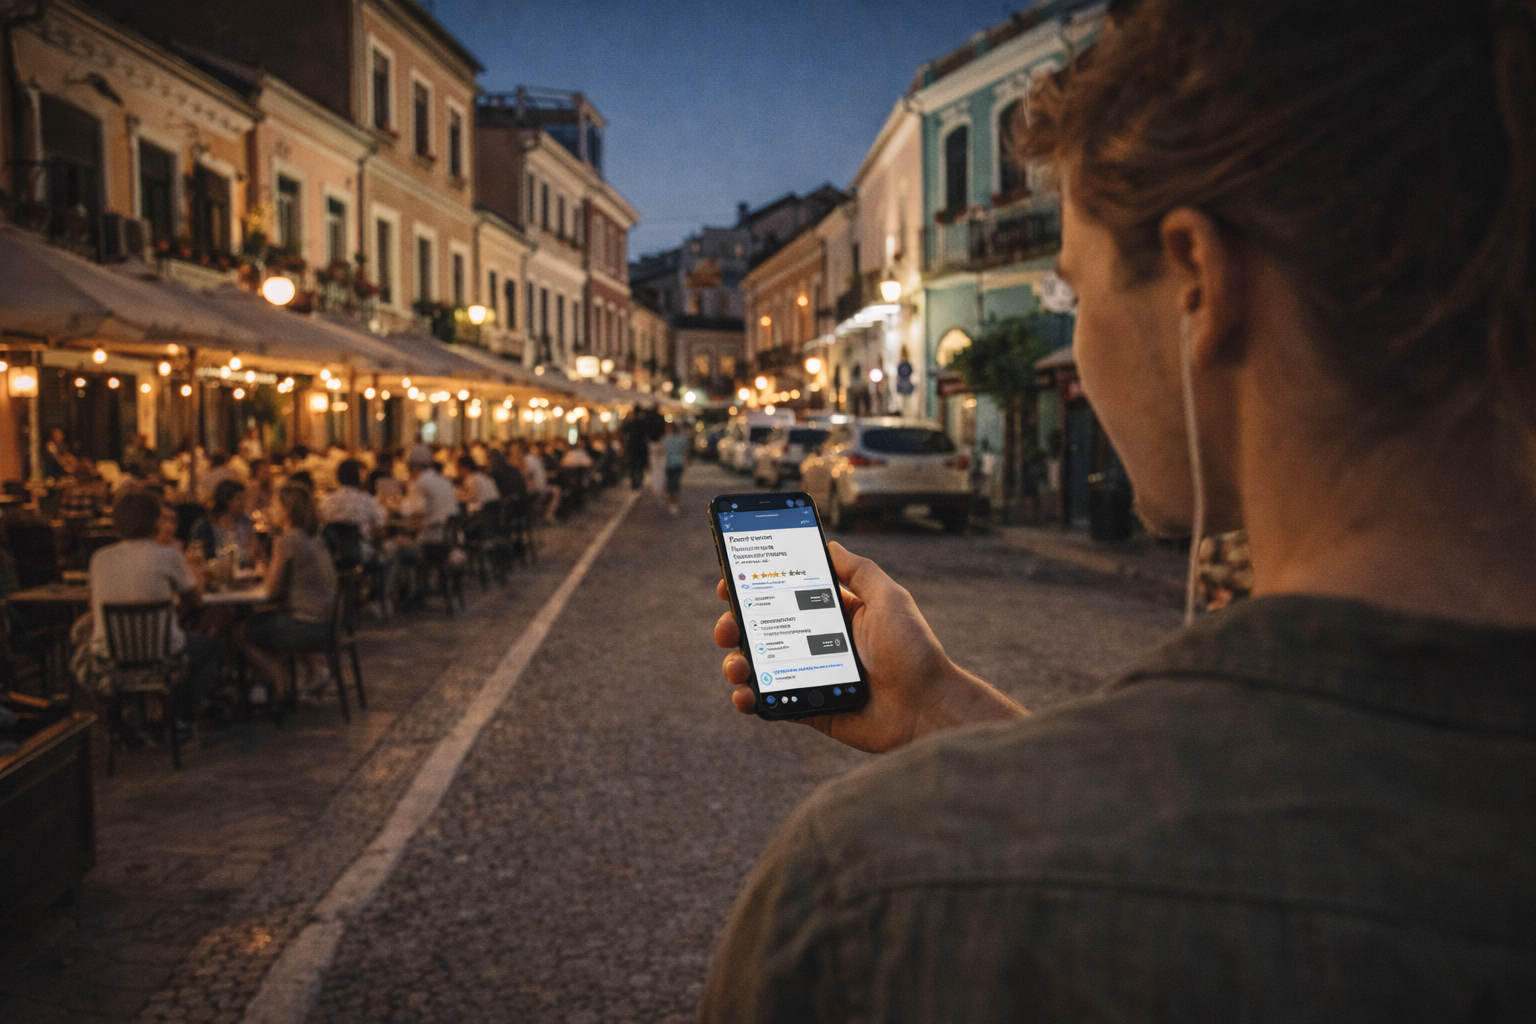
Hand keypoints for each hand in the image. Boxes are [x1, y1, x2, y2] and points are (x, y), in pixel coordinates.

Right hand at [714, 542, 1026, 752]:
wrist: (928, 708)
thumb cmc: (915, 651)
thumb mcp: (890, 599)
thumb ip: (859, 571)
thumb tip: (828, 543)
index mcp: (834, 614)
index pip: (784, 595)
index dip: (755, 587)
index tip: (730, 581)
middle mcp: (817, 643)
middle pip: (763, 629)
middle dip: (735, 624)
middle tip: (728, 625)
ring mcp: (810, 676)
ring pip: (760, 665)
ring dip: (737, 661)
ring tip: (737, 663)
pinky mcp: (809, 707)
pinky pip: (771, 701)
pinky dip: (750, 699)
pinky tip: (745, 695)